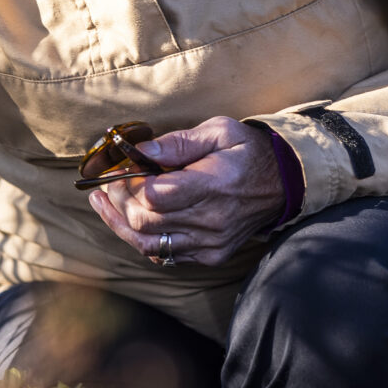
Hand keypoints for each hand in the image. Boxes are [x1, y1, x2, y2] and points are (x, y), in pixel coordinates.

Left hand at [87, 115, 284, 268]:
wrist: (285, 184)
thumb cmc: (248, 151)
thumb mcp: (219, 131)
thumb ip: (178, 143)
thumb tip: (140, 152)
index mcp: (214, 185)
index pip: (155, 196)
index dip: (128, 184)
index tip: (119, 168)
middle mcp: (212, 220)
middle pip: (145, 222)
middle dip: (119, 201)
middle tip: (110, 181)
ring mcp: (211, 243)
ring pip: (148, 244)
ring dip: (120, 224)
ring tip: (103, 203)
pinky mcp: (211, 255)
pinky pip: (165, 255)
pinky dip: (143, 239)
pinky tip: (130, 220)